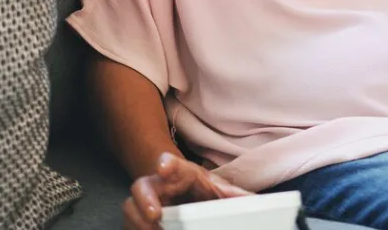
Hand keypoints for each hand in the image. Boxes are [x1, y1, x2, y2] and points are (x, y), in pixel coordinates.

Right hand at [123, 152, 252, 228]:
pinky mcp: (140, 220)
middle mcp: (159, 186)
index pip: (170, 164)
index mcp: (180, 174)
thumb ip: (235, 196)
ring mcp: (146, 204)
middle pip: (142, 187)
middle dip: (144, 200)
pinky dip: (138, 229)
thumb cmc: (204, 192)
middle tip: (156, 215)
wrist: (189, 200)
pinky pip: (132, 225)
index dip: (166, 164)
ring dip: (138, 221)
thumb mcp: (221, 192)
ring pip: (131, 208)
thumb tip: (256, 201)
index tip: (163, 168)